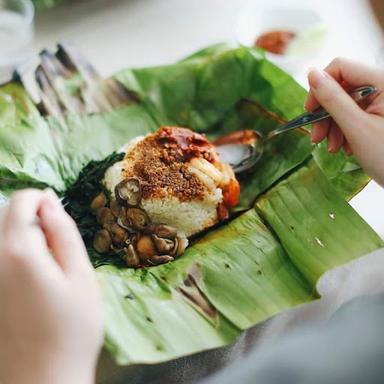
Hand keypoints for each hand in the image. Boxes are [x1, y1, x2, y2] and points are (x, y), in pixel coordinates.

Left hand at [0, 189, 102, 383]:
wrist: (42, 379)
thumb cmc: (72, 327)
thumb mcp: (80, 274)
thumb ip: (63, 233)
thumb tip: (49, 201)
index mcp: (18, 252)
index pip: (20, 201)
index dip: (41, 199)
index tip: (59, 215)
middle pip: (3, 215)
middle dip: (30, 216)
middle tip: (56, 243)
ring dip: (20, 233)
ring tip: (45, 260)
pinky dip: (12, 252)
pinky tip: (31, 275)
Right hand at [305, 58, 383, 186]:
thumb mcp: (356, 128)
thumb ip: (333, 99)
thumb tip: (311, 74)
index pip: (340, 68)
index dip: (320, 87)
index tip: (309, 112)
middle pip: (342, 88)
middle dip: (326, 114)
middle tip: (317, 139)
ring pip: (346, 104)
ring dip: (334, 126)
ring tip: (334, 148)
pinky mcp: (382, 114)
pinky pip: (356, 114)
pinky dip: (345, 130)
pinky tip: (346, 147)